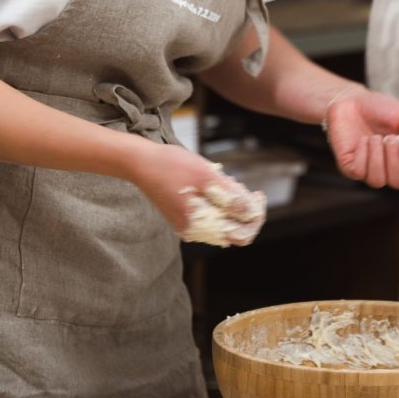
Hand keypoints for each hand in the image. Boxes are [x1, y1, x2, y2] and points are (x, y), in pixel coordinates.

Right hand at [128, 141, 264, 245]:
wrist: (140, 162)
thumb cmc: (171, 165)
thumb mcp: (207, 176)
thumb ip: (231, 197)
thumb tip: (251, 214)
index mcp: (199, 225)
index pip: (241, 235)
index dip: (255, 217)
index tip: (258, 196)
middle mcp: (193, 231)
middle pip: (233, 229)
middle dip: (242, 208)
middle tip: (239, 184)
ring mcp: (188, 226)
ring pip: (222, 221)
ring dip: (230, 203)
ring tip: (224, 180)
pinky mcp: (184, 217)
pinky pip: (210, 215)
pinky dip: (217, 201)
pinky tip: (213, 183)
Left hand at [324, 86, 398, 189]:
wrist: (350, 99)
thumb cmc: (378, 108)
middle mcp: (387, 168)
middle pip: (398, 183)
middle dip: (394, 160)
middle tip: (390, 137)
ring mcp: (368, 169)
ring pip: (378, 181)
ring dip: (378, 157)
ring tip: (375, 138)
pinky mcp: (350, 167)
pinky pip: (359, 172)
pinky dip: (363, 154)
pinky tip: (363, 140)